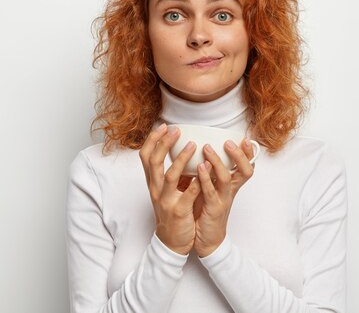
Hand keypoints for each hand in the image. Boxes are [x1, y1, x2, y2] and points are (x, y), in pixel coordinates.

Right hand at [139, 123, 201, 254]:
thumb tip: (182, 149)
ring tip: (193, 145)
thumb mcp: (168, 190)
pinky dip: (194, 183)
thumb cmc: (173, 210)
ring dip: (181, 159)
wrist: (172, 240)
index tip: (163, 126)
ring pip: (170, 176)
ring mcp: (166, 200)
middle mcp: (156, 189)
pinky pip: (186, 195)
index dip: (153, 140)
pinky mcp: (178, 211)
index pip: (146, 156)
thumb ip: (173, 171)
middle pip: (154, 162)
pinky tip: (203, 173)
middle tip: (176, 130)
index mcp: (153, 182)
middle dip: (164, 144)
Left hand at [193, 138, 255, 256]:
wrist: (207, 240)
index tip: (245, 139)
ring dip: (218, 162)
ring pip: (227, 178)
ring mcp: (223, 200)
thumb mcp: (213, 189)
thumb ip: (212, 173)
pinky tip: (199, 167)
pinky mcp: (213, 209)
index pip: (247, 166)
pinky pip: (210, 192)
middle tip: (229, 142)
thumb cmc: (207, 211)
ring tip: (207, 148)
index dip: (248, 153)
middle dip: (239, 155)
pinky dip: (205, 178)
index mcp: (232, 185)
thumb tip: (204, 152)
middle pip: (245, 171)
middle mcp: (231, 191)